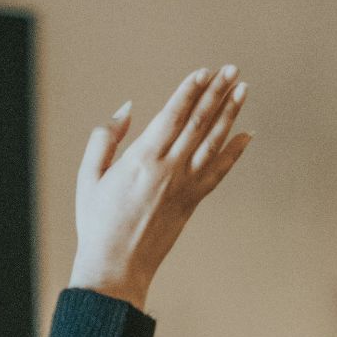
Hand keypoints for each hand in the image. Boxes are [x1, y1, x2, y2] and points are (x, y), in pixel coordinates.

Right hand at [71, 66, 251, 309]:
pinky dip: (235, 151)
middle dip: (217, 92)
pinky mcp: (193, 202)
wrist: (115, 266)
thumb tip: (127, 108)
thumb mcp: (89, 175)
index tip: (205, 71)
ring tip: (243, 89)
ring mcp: (185, 186)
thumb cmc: (96, 221)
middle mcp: (169, 168)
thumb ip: (105, 138)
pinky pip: (219, 171)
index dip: (190, 90)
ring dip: (230, 112)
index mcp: (142, 158)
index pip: (173, 114)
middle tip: (233, 69)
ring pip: (214, 141)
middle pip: (200, 121)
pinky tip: (247, 134)